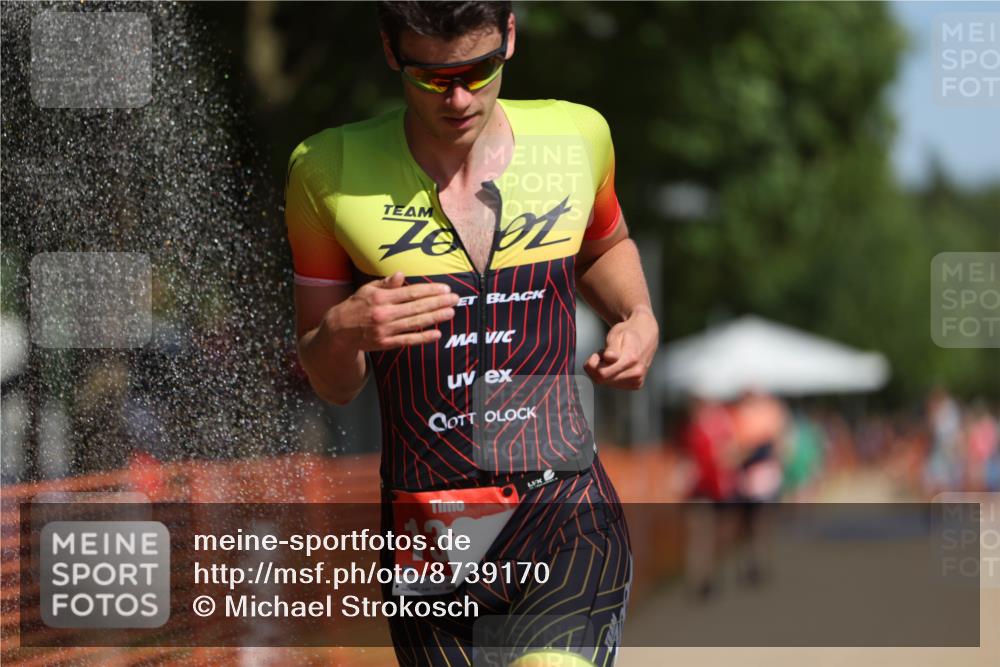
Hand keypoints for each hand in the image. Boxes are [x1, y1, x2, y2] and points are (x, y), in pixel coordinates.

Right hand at [324, 272, 458, 350]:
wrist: (339, 330)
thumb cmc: (356, 306)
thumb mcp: (367, 289)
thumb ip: (385, 283)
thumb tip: (401, 274)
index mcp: (381, 297)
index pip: (410, 293)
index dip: (429, 290)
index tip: (444, 289)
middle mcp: (384, 313)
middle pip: (416, 307)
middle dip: (438, 302)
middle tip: (455, 299)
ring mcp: (385, 330)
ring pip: (415, 322)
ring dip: (435, 317)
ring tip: (450, 312)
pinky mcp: (386, 343)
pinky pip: (408, 340)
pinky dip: (423, 337)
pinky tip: (437, 333)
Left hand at [583, 306, 657, 389]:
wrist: (646, 336)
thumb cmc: (628, 334)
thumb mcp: (616, 334)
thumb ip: (612, 347)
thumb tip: (609, 358)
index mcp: (631, 360)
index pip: (601, 373)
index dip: (593, 364)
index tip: (598, 353)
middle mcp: (636, 374)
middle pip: (602, 380)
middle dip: (597, 367)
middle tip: (604, 354)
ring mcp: (637, 381)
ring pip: (606, 383)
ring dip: (604, 370)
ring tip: (612, 359)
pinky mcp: (636, 385)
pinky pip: (614, 384)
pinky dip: (611, 374)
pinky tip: (617, 365)